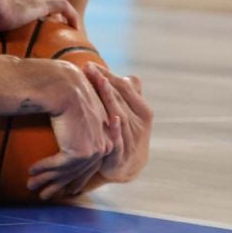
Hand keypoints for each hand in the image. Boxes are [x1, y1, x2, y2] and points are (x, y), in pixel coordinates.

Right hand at [0, 0, 81, 39]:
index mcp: (1, 3)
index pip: (13, 7)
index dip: (18, 17)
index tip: (20, 28)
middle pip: (33, 4)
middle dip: (41, 15)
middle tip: (48, 31)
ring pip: (50, 4)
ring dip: (59, 15)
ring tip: (66, 31)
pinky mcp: (41, 4)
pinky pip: (63, 6)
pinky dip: (71, 15)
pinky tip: (76, 28)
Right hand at [22, 60, 112, 200]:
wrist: (64, 86)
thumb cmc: (68, 90)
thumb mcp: (78, 106)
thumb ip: (79, 118)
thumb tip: (71, 123)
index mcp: (106, 134)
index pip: (90, 162)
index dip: (75, 176)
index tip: (64, 187)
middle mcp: (104, 144)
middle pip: (79, 171)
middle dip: (59, 184)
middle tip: (44, 195)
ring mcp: (94, 149)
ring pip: (67, 171)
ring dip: (46, 180)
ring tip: (31, 186)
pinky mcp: (81, 152)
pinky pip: (58, 166)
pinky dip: (43, 169)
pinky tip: (31, 171)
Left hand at [89, 66, 152, 185]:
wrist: (128, 167)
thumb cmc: (127, 133)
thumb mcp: (131, 113)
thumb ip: (130, 95)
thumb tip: (130, 76)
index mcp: (142, 110)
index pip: (125, 87)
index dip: (108, 75)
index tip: (90, 65)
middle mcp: (139, 123)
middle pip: (121, 98)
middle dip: (104, 82)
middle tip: (88, 68)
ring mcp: (131, 139)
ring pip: (120, 115)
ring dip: (110, 99)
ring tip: (99, 82)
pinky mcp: (121, 156)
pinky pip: (119, 141)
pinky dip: (116, 130)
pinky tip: (112, 119)